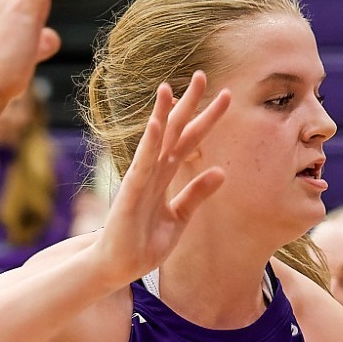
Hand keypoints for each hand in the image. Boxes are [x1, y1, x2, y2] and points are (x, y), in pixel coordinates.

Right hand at [85, 73, 231, 287]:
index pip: (189, 140)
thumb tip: (221, 171)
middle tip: (203, 74)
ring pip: (157, 141)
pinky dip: (151, 144)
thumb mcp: (180, 218)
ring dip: (164, 114)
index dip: (205, 118)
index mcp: (164, 175)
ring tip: (171, 88)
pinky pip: (144, 164)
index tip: (224, 96)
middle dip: (189, 104)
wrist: (118, 266)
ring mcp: (141, 179)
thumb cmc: (144, 242)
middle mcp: (152, 170)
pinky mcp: (132, 193)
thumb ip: (197, 194)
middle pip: (174, 131)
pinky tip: (158, 123)